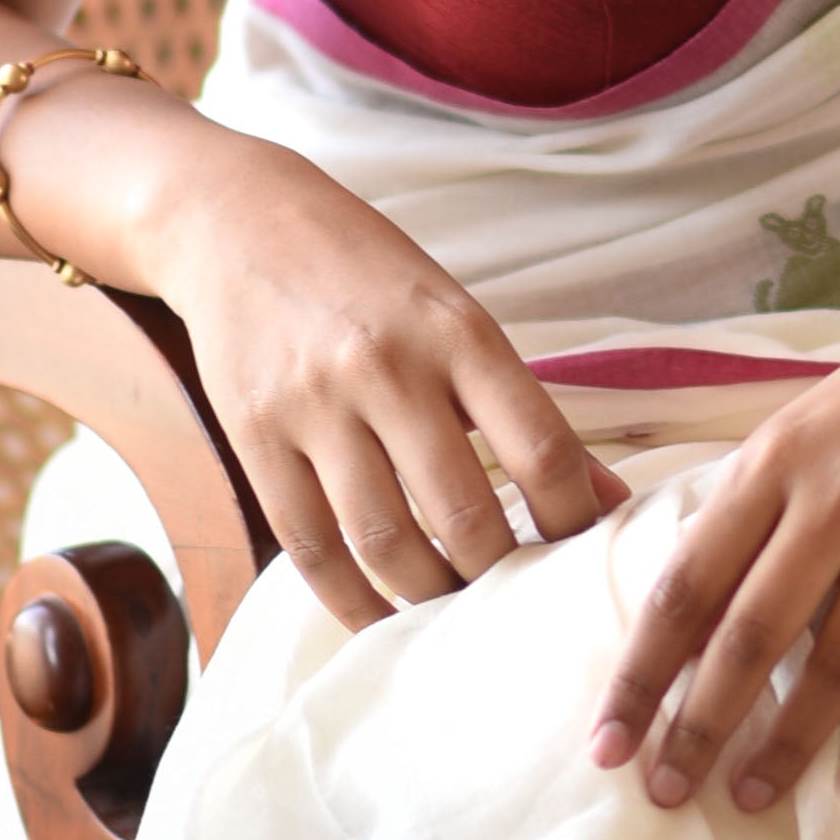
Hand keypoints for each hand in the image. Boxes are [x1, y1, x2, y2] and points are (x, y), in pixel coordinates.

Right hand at [145, 131, 625, 623]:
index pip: (541, 450)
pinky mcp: (254, 436)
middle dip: (501, 577)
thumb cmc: (368, 274)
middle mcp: (387, 368)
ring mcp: (314, 406)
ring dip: (431, 597)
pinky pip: (309, 547)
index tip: (583, 552)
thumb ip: (522, 407)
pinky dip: (352, 600)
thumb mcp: (457, 315)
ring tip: (457, 612)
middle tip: (519, 602)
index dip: (574, 521)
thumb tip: (603, 496)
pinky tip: (382, 619)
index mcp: (457, 332)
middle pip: (465, 515)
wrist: (236, 219)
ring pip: (386, 542)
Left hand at [590, 241, 839, 812]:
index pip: (689, 584)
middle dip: (703, 724)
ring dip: (792, 742)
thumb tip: (677, 617)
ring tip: (752, 799)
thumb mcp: (798, 429)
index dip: (644, 671)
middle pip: (755, 631)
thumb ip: (744, 512)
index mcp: (774, 461)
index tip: (609, 742)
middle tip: (668, 794)